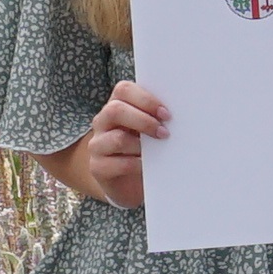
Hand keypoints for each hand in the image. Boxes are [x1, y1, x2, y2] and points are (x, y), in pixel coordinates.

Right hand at [62, 81, 167, 208]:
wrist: (130, 184)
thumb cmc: (144, 150)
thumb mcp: (149, 131)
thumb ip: (156, 118)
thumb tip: (175, 114)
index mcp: (116, 106)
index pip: (123, 90)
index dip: (146, 99)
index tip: (166, 113)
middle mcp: (102, 122)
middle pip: (115, 110)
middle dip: (144, 121)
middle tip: (165, 133)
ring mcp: (97, 145)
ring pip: (117, 139)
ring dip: (141, 145)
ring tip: (158, 152)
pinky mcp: (97, 167)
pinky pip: (117, 164)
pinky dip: (136, 164)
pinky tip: (147, 166)